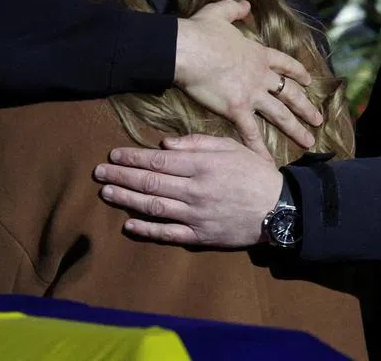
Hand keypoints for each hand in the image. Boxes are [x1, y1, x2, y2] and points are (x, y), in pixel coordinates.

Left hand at [94, 134, 282, 247]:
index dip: (133, 157)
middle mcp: (195, 191)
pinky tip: (129, 224)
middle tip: (99, 173)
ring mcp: (196, 216)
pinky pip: (169, 233)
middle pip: (151, 182)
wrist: (280, 209)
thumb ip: (197, 143)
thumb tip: (164, 145)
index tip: (114, 154)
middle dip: (122, 176)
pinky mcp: (201, 236)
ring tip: (107, 193)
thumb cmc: (254, 173)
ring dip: (127, 200)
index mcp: (202, 166)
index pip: (158, 161)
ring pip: (154, 207)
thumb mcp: (230, 147)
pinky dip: (147, 230)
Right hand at [174, 0, 321, 154]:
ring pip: (280, 114)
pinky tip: (269, 163)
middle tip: (319, 119)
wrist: (188, 49)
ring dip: (296, 128)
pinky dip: (260, 150)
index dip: (297, 72)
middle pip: (290, 93)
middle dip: (306, 106)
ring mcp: (251, 93)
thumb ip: (235, 9)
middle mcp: (260, 75)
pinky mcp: (237, 109)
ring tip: (309, 140)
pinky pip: (251, 133)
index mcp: (258, 54)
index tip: (309, 80)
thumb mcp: (219, 12)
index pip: (285, 64)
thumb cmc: (201, 31)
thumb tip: (245, 4)